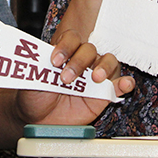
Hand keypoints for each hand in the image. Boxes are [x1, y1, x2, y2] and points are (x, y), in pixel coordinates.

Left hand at [15, 30, 133, 125]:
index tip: (55, 61)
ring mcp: (95, 76)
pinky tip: (124, 84)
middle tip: (66, 78)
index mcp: (65, 53)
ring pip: (108, 61)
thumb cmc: (36, 95)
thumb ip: (37, 68)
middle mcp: (82, 61)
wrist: (39, 119)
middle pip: (90, 49)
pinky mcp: (104, 93)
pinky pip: (119, 85)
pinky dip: (125, 83)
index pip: (72, 38)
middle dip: (79, 61)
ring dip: (103, 67)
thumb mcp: (32, 79)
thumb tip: (37, 58)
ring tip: (95, 78)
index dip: (65, 46)